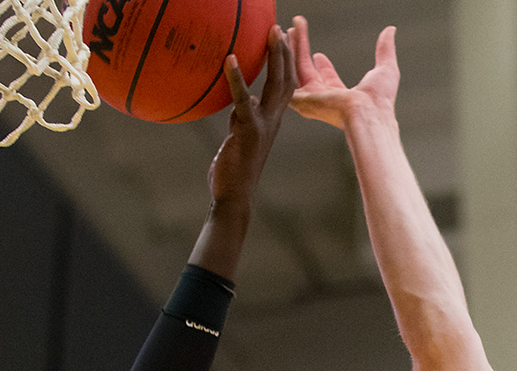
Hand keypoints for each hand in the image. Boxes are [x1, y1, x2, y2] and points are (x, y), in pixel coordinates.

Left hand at [207, 24, 297, 210]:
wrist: (234, 196)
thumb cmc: (234, 171)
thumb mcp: (240, 136)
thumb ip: (243, 116)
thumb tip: (242, 101)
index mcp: (272, 120)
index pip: (285, 85)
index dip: (286, 62)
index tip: (283, 40)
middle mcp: (273, 119)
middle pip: (287, 79)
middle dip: (286, 52)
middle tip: (281, 28)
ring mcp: (263, 124)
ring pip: (275, 84)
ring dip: (274, 57)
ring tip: (272, 33)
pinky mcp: (248, 129)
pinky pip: (242, 98)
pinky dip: (236, 77)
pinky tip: (229, 59)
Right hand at [287, 17, 399, 130]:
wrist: (367, 111)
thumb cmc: (379, 101)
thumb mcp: (385, 68)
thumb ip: (384, 49)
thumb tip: (390, 32)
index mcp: (342, 96)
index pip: (327, 78)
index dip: (322, 64)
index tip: (318, 54)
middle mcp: (324, 98)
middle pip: (307, 70)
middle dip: (301, 49)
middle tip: (294, 32)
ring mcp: (310, 99)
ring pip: (294, 69)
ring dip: (290, 48)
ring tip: (284, 31)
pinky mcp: (301, 98)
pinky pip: (286, 75)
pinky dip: (282, 57)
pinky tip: (279, 43)